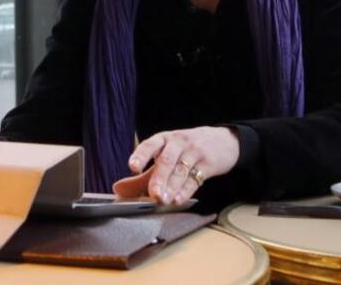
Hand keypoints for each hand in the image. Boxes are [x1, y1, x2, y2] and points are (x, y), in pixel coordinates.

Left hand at [112, 126, 238, 204]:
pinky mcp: (208, 163)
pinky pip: (195, 178)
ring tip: (163, 201)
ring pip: (181, 170)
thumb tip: (118, 189)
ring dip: (171, 187)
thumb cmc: (187, 150)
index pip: (150, 145)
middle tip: (152, 194)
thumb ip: (141, 176)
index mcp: (164, 139)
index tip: (133, 167)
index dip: (141, 155)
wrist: (223, 141)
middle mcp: (178, 142)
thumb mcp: (164, 157)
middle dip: (158, 178)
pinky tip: (178, 199)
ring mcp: (195, 152)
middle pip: (166, 160)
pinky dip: (186, 190)